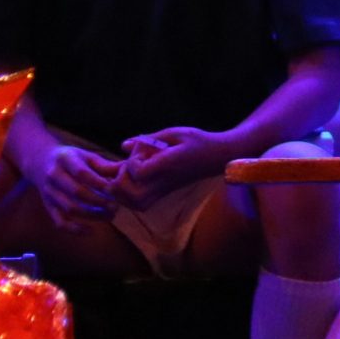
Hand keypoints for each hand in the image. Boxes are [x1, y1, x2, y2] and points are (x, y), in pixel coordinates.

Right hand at [27, 141, 121, 225]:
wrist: (40, 162)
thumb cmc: (71, 159)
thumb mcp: (86, 155)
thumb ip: (105, 165)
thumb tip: (128, 170)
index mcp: (65, 159)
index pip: (82, 173)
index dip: (100, 183)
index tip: (115, 190)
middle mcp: (54, 176)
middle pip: (76, 192)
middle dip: (99, 201)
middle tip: (116, 206)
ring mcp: (49, 192)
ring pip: (69, 208)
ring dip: (92, 214)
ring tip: (111, 215)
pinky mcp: (48, 206)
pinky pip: (59, 221)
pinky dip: (74, 229)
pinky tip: (90, 231)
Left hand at [115, 126, 237, 205]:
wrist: (218, 157)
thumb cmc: (198, 142)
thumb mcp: (175, 133)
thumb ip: (148, 139)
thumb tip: (124, 145)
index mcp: (168, 165)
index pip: (140, 172)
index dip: (132, 162)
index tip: (140, 150)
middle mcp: (165, 182)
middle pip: (132, 195)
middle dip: (121, 180)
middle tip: (127, 165)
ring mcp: (164, 191)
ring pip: (134, 203)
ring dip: (123, 190)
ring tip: (127, 174)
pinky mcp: (163, 195)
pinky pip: (139, 205)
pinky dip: (128, 196)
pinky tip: (131, 181)